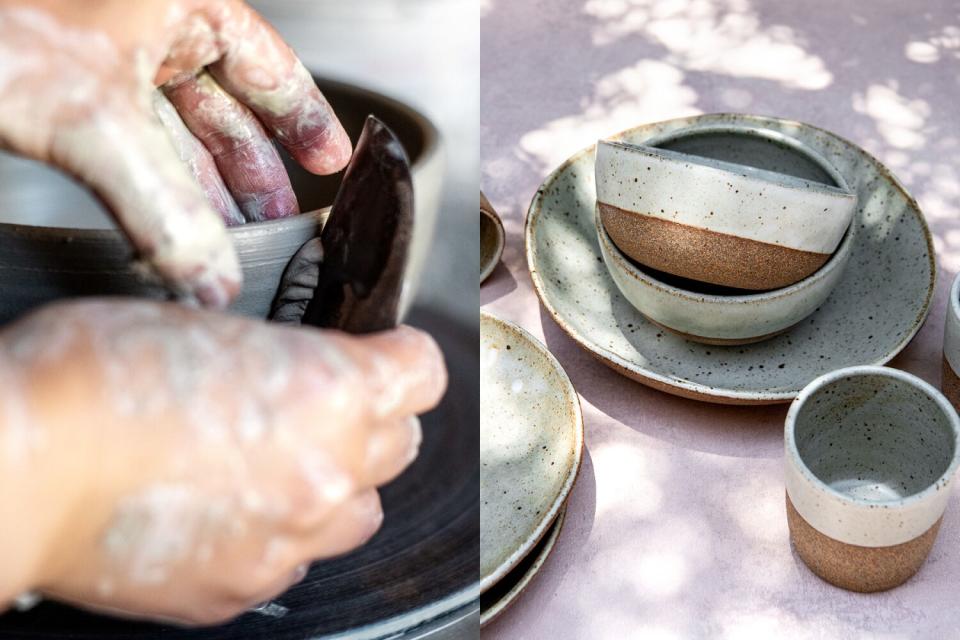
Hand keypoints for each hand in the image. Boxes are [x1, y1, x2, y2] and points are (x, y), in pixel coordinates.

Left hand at [0, 0, 351, 306]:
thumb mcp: (91, 116)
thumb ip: (163, 206)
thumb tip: (212, 277)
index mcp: (180, 1)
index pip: (270, 63)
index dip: (304, 118)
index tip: (330, 162)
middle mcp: (145, 23)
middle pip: (223, 107)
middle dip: (248, 172)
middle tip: (273, 222)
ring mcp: (99, 56)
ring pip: (170, 129)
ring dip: (197, 189)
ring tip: (223, 240)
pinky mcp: (58, 87)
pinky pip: (124, 144)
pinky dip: (147, 186)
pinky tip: (161, 224)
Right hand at [0, 299, 444, 624]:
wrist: (21, 469)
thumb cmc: (94, 378)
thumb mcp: (208, 326)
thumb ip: (286, 359)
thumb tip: (308, 373)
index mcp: (332, 392)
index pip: (424, 374)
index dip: (403, 356)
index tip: (386, 353)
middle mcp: (329, 471)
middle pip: (402, 443)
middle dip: (372, 420)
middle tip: (322, 405)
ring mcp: (292, 540)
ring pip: (362, 511)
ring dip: (339, 484)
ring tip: (280, 463)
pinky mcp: (245, 587)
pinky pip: (297, 560)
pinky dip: (283, 533)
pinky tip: (230, 510)